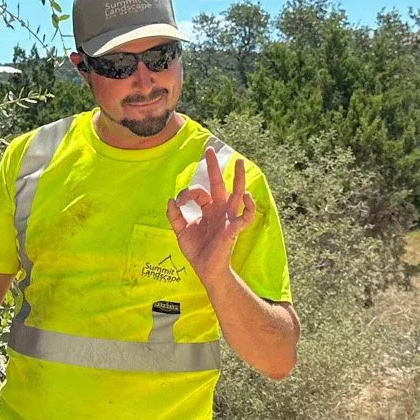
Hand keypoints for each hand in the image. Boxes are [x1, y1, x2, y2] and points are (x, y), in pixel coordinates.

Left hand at [168, 147, 255, 280]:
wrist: (205, 270)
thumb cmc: (197, 251)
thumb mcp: (181, 232)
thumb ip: (175, 216)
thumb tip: (171, 200)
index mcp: (207, 209)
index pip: (199, 192)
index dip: (187, 192)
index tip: (179, 201)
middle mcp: (219, 210)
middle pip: (219, 184)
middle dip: (214, 167)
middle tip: (210, 150)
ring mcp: (227, 218)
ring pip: (236, 194)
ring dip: (238, 178)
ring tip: (239, 162)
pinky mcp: (233, 229)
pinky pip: (245, 216)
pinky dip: (249, 207)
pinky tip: (248, 197)